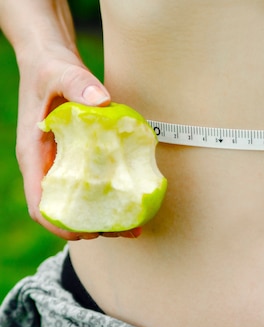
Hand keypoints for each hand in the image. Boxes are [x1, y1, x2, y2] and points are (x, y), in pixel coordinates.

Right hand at [15, 46, 140, 239]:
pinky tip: (134, 201)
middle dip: (90, 227)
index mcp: (34, 156)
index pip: (39, 203)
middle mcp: (47, 166)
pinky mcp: (80, 159)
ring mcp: (63, 164)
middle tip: (123, 231)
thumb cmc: (51, 68)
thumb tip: (102, 101)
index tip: (85, 235)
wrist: (51, 60)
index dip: (59, 224)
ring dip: (104, 216)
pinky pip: (94, 184)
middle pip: (64, 211)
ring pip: (80, 202)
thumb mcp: (62, 72)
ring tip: (134, 226)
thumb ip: (78, 84)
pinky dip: (111, 196)